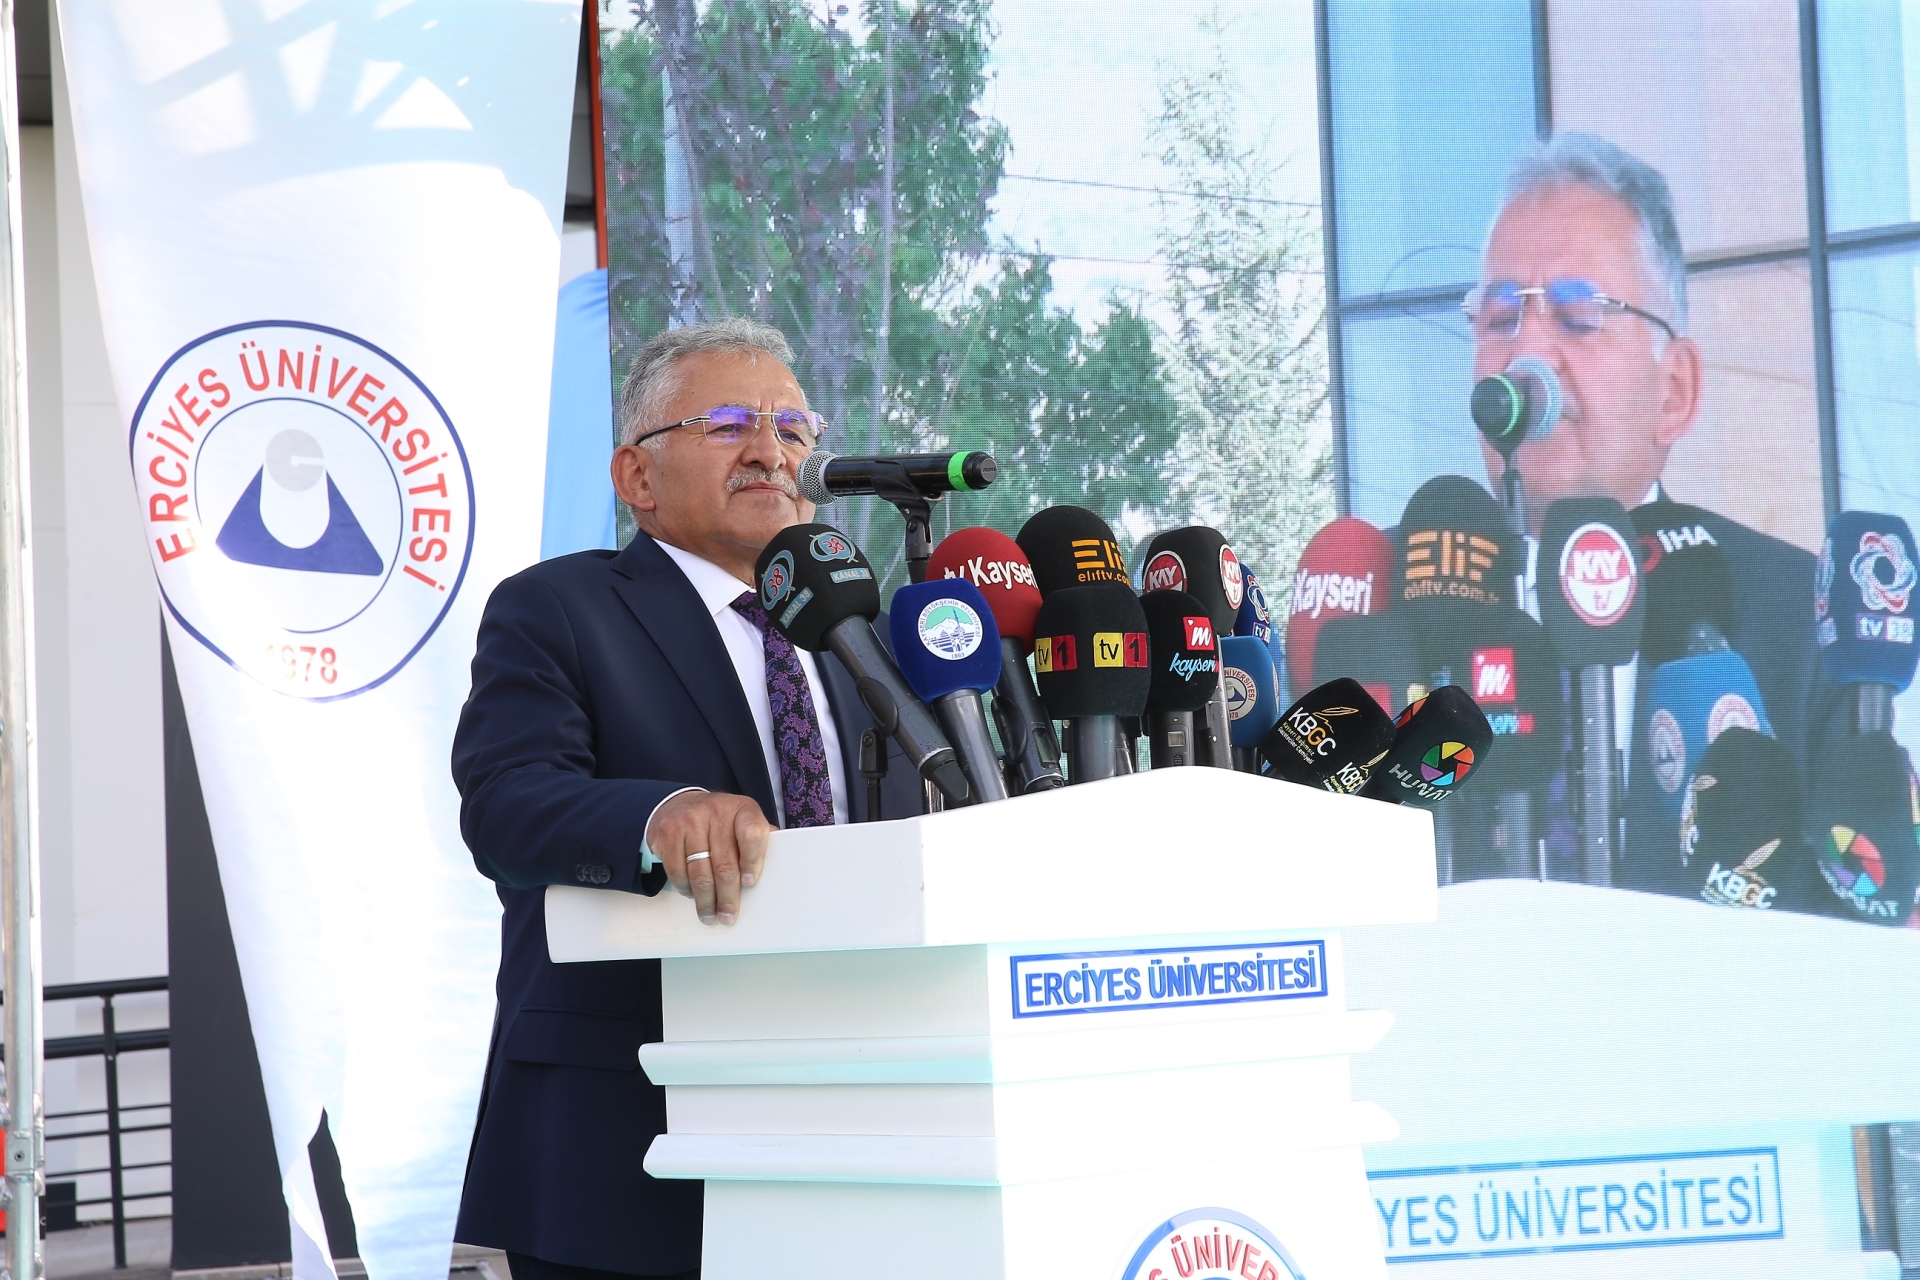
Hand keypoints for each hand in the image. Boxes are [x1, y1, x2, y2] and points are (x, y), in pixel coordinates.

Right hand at [646, 791, 770, 924]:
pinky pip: (678, 871)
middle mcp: (716, 812)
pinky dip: (686, 889)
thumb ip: (758, 841)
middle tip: (729, 916)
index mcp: (743, 809)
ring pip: (700, 873)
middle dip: (728, 897)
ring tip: (710, 915)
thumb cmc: (719, 821)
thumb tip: (774, 872)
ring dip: (706, 901)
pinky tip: (692, 894)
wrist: (678, 803)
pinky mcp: (667, 834)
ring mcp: (689, 821)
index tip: (750, 883)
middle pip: (724, 864)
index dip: (753, 862)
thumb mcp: (742, 820)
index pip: (752, 834)